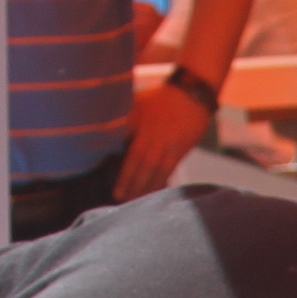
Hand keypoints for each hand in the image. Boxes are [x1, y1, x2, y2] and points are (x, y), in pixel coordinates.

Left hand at [117, 77, 213, 198]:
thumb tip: (105, 137)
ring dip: (147, 189)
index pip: (132, 156)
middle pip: (143, 167)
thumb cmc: (159, 99)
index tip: (116, 192)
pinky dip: (162, 182)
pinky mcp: (181, 149)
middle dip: (134, 187)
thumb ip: (123, 122)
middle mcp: (156, 139)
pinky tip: (156, 192)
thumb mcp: (137, 104)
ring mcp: (170, 145)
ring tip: (137, 202)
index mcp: (142, 127)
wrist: (191, 94)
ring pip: (157, 171)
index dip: (125, 176)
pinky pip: (170, 170)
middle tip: (124, 203)